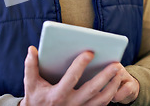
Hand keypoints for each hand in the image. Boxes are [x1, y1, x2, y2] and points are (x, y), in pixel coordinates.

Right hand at [20, 46, 134, 105]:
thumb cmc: (36, 98)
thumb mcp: (30, 84)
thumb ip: (30, 66)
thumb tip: (32, 49)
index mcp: (57, 95)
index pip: (71, 78)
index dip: (80, 65)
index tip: (90, 52)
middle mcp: (70, 104)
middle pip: (92, 90)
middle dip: (105, 76)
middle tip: (116, 64)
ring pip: (101, 100)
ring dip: (112, 86)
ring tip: (119, 72)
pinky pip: (102, 105)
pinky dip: (111, 95)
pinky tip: (115, 83)